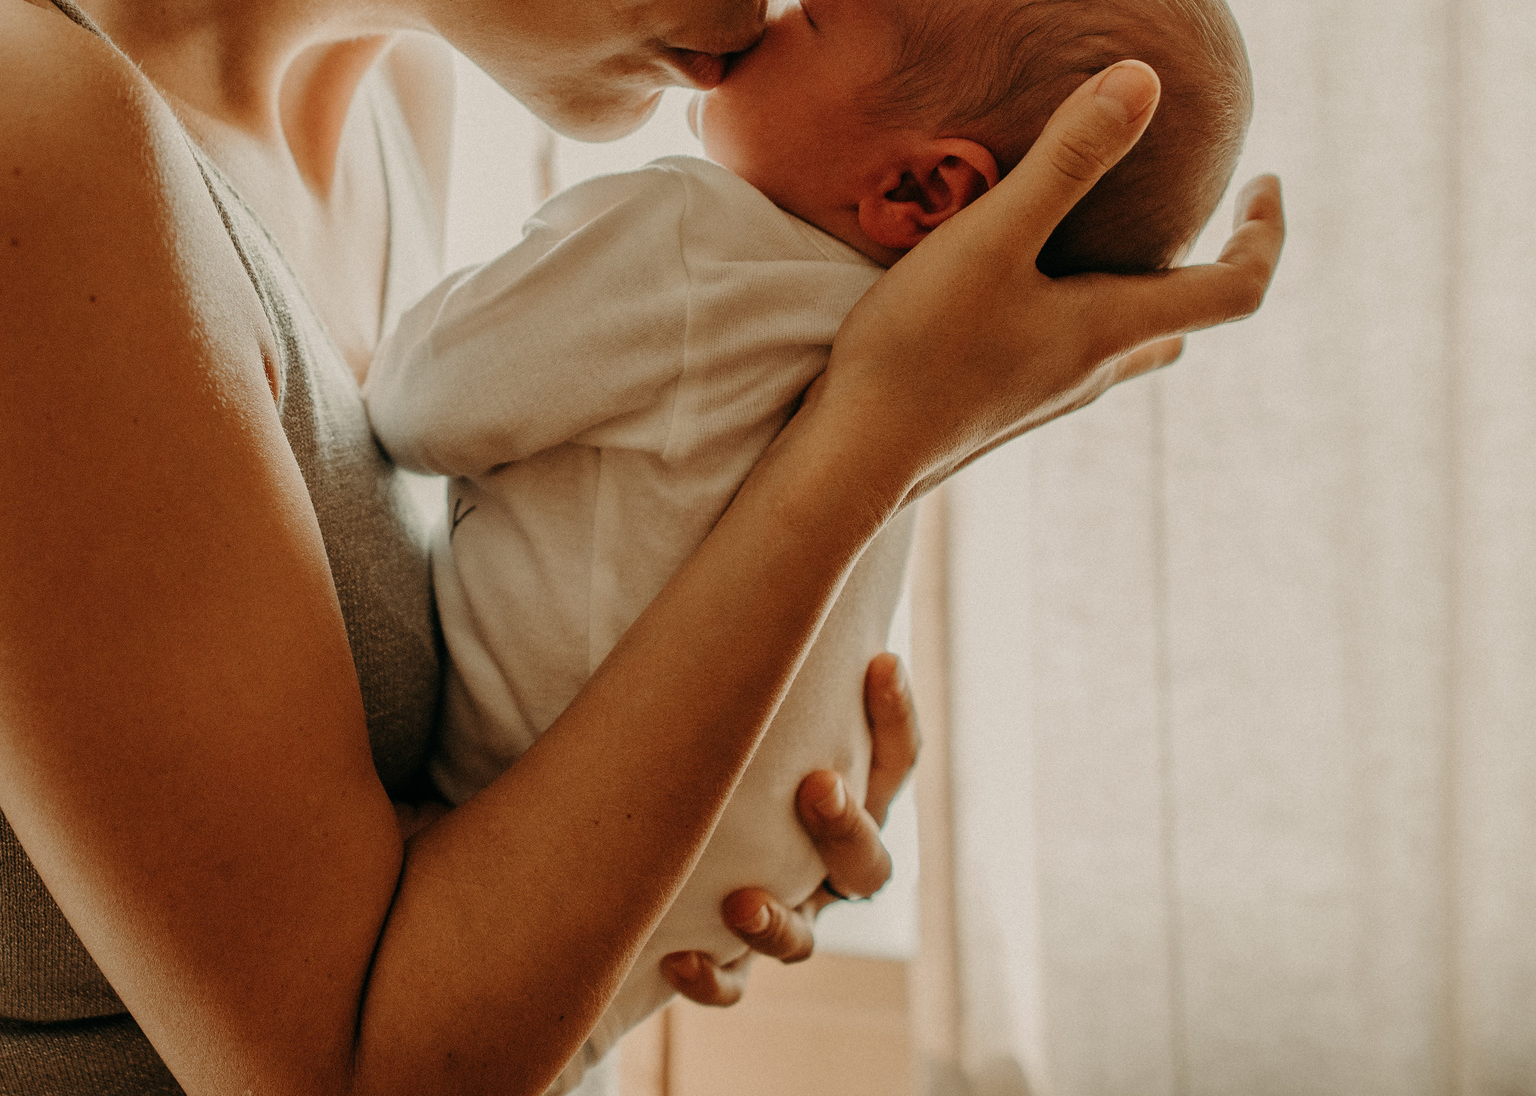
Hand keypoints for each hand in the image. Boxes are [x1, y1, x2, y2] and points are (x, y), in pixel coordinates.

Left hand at [661, 653, 919, 1006]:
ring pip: (804, 937)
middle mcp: (823, 862)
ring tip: (742, 903)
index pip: (893, 760)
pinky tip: (679, 958)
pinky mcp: (727, 955)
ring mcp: (783, 912)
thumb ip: (756, 653)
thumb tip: (762, 551)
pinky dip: (715, 978)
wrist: (639, 828)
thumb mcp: (733, 696)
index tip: (880, 660)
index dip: (895, 717)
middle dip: (847, 827)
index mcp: (844, 794)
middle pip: (867, 864)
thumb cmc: (699, 736)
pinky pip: (735, 984)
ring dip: (779, 923)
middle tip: (817, 787)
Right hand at [819, 62, 1283, 508]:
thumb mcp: (992, 238)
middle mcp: (1093, 368)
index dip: (1265, 232)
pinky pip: (1069, 353)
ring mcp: (1047, 393)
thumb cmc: (922, 347)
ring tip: (1112, 242)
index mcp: (1111, 327)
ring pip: (1127, 342)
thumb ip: (1067, 160)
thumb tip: (1143, 80)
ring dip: (1139, 292)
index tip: (1265, 179)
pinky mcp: (1002, 403)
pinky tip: (1024, 289)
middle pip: (1183, 320)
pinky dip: (1080, 311)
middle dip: (1206, 263)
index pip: (1234, 287)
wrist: (853, 456)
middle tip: (1198, 210)